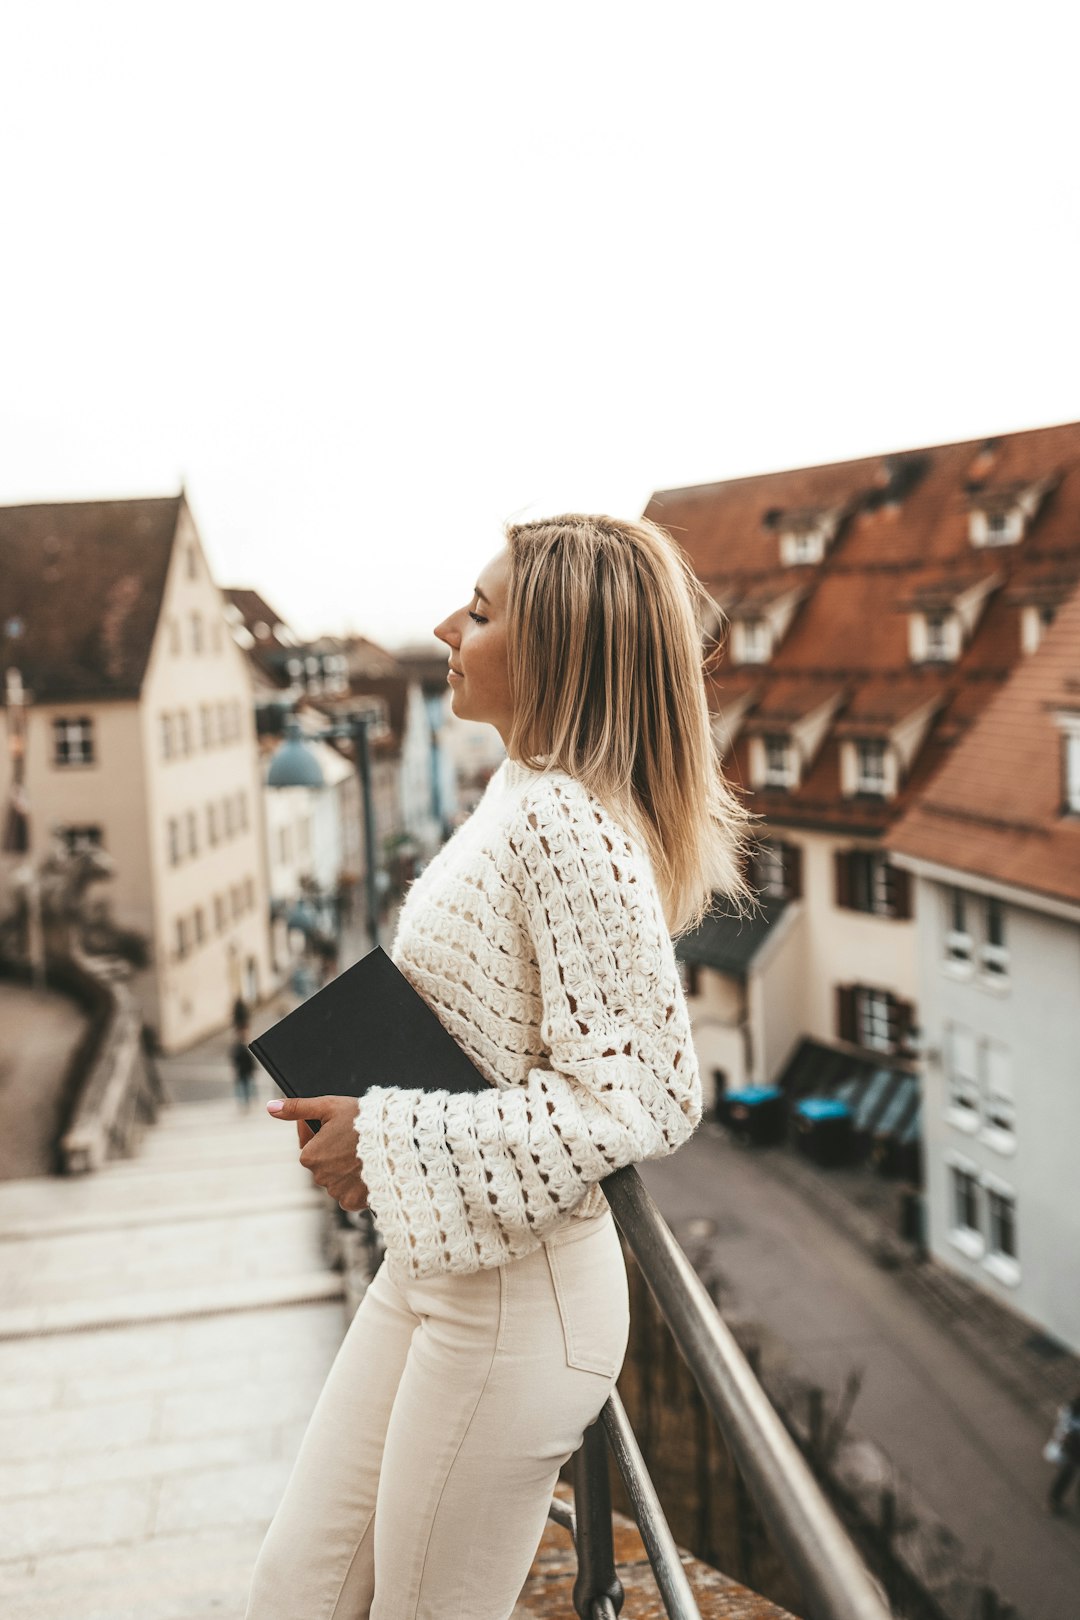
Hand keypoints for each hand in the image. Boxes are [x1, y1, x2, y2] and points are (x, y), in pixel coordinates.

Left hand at [266, 1095, 369, 1211]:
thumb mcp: (329, 1106)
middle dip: (335, 1154)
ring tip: (363, 1155)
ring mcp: (336, 1192)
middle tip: (354, 1140)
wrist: (398, 1140)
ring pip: (336, 1181)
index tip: (337, 1128)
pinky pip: (349, 1196)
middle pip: (324, 1165)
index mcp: (309, 1156)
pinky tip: (366, 1172)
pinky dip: (356, 1186)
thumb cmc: (363, 1120)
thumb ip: (298, 1108)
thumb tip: (271, 1107)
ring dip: (345, 1170)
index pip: (309, 1148)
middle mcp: (319, 1178)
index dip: (322, 1135)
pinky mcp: (353, 1202)